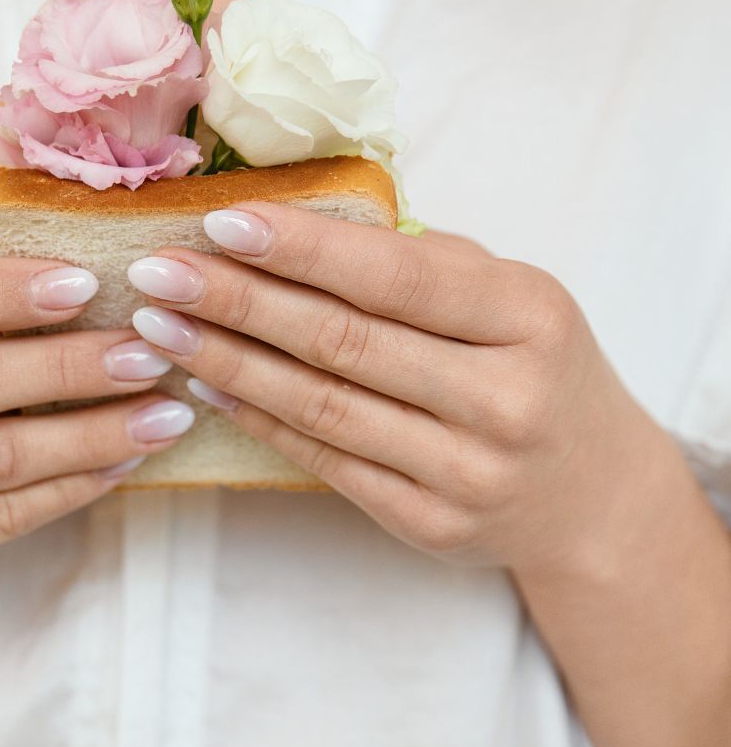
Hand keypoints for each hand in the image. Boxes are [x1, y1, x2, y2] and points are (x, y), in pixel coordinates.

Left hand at [126, 203, 670, 573]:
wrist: (590, 493)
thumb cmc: (533, 365)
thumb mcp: (508, 296)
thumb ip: (418, 262)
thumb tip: (291, 227)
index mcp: (528, 316)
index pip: (395, 276)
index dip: (301, 250)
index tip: (220, 222)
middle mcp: (505, 399)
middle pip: (343, 342)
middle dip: (237, 301)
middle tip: (157, 272)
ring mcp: (469, 473)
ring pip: (322, 406)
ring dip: (228, 361)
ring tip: (159, 326)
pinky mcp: (431, 524)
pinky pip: (325, 460)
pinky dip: (258, 418)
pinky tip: (207, 382)